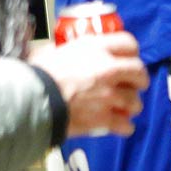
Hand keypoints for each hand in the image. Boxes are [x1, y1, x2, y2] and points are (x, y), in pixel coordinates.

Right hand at [28, 32, 148, 138]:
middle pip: (139, 71)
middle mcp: (109, 69)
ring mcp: (109, 95)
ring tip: (126, 108)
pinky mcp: (104, 118)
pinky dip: (125, 127)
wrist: (32, 102)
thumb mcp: (55, 51)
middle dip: (139, 79)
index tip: (130, 57)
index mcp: (97, 49)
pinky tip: (122, 126)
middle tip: (134, 84)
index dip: (132, 51)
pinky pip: (125, 125)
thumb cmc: (38, 75)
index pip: (129, 43)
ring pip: (135, 101)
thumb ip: (69, 51)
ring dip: (132, 105)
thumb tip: (61, 51)